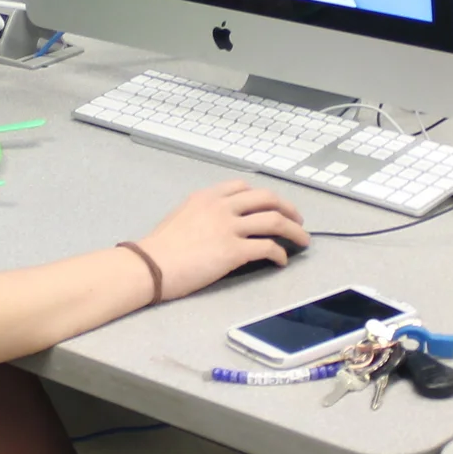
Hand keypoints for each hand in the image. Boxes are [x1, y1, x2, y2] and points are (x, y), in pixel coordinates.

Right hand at [135, 180, 308, 300]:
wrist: (149, 266)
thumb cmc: (158, 248)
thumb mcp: (180, 217)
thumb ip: (202, 214)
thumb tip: (217, 225)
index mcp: (207, 197)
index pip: (244, 187)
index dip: (264, 196)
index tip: (272, 205)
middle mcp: (221, 207)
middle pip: (267, 199)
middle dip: (288, 208)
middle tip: (297, 220)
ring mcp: (229, 227)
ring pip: (275, 221)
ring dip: (294, 230)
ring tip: (303, 240)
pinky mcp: (234, 251)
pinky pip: (268, 247)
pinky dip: (280, 254)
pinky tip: (281, 261)